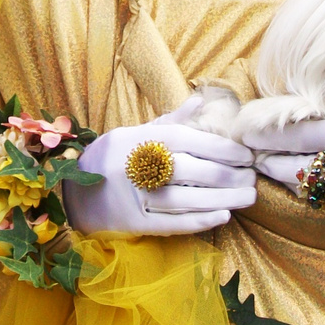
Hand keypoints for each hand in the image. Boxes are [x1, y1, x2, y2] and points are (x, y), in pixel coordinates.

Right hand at [63, 97, 256, 235]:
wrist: (72, 192)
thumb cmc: (112, 158)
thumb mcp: (135, 133)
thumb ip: (170, 121)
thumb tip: (201, 102)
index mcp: (138, 138)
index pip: (185, 139)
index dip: (219, 147)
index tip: (245, 154)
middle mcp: (134, 165)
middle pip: (189, 169)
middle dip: (226, 174)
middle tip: (252, 177)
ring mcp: (133, 195)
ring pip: (184, 197)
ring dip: (221, 198)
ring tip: (247, 197)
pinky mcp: (133, 222)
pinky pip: (171, 222)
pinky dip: (199, 220)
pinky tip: (223, 216)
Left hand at [245, 98, 324, 208]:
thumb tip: (291, 95)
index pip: (288, 138)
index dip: (262, 135)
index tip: (244, 131)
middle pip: (290, 169)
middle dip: (267, 160)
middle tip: (252, 151)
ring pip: (306, 189)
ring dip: (285, 177)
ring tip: (270, 164)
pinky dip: (311, 189)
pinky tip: (301, 179)